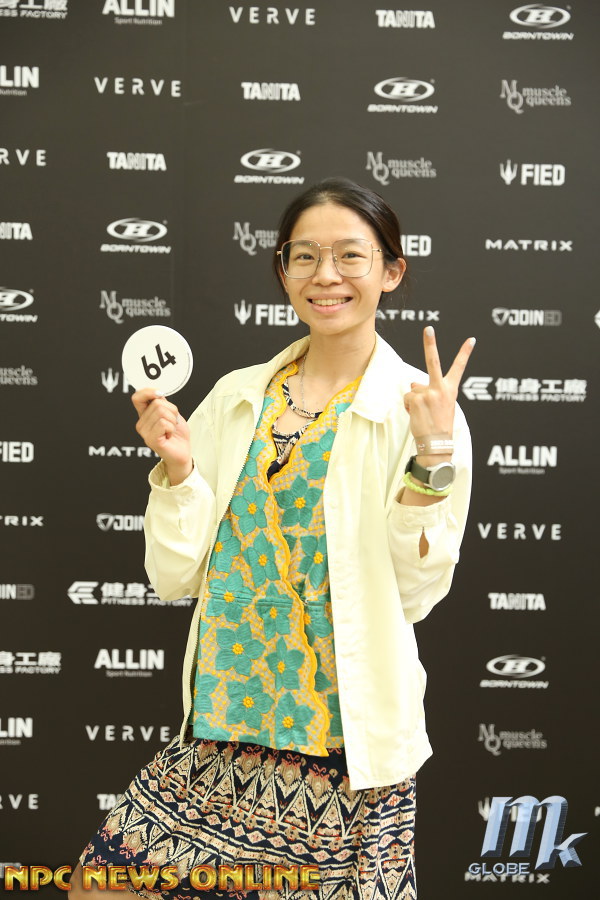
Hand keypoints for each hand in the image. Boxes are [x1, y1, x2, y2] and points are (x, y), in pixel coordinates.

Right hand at [132, 388, 192, 483]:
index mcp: (144, 415)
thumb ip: (163, 403)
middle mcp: (141, 424)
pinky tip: (169, 435)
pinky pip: (163, 423)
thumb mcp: (171, 413)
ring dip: (173, 420)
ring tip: (171, 430)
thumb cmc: (177, 433)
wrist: (183, 452)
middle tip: (173, 422)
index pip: (137, 397)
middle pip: (157, 403)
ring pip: (162, 412)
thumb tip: (158, 392)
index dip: (148, 391)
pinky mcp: (151, 440)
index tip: (161, 393)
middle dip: (172, 410)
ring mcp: (144, 433)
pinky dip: (172, 428)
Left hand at [403, 326, 475, 447]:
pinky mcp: (417, 399)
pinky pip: (407, 397)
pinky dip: (408, 406)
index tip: (471, 339)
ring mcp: (429, 392)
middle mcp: (441, 388)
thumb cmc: (439, 425)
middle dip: (430, 343)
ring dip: (414, 400)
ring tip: (423, 414)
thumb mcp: (439, 405)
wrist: (437, 443)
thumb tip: (413, 382)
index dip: (465, 353)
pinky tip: (417, 415)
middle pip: (433, 361)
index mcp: (450, 389)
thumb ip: (429, 391)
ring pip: (414, 388)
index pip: (459, 368)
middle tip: (428, 328)